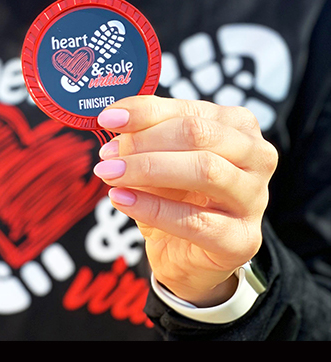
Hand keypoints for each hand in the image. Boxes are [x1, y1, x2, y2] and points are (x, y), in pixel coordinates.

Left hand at [93, 96, 277, 306]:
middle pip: (199, 134)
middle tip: (108, 154)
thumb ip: (144, 137)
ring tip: (110, 174)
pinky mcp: (242, 239)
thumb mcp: (158, 159)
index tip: (107, 118)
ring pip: (205, 170)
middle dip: (145, 141)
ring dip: (147, 169)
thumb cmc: (176, 197)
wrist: (186, 255)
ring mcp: (255, 199)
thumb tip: (115, 122)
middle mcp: (257, 156)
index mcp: (237, 126)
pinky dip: (152, 208)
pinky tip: (121, 199)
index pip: (188, 109)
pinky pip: (194, 220)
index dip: (143, 112)